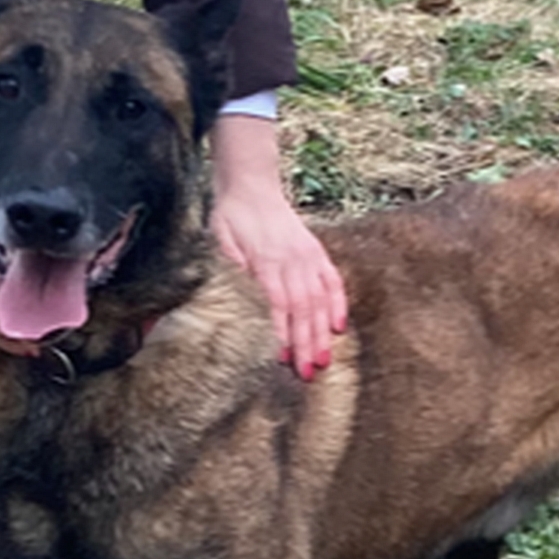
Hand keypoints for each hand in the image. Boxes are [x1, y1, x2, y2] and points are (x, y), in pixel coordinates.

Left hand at [209, 115, 346, 380]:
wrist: (250, 185)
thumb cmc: (230, 217)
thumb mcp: (219, 240)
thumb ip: (231, 267)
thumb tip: (235, 297)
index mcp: (266, 260)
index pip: (279, 304)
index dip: (284, 333)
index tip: (285, 359)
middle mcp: (292, 260)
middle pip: (303, 309)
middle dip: (307, 343)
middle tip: (308, 373)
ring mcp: (308, 257)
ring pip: (319, 301)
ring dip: (322, 333)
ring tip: (324, 361)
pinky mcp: (316, 253)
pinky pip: (333, 281)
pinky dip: (338, 304)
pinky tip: (339, 328)